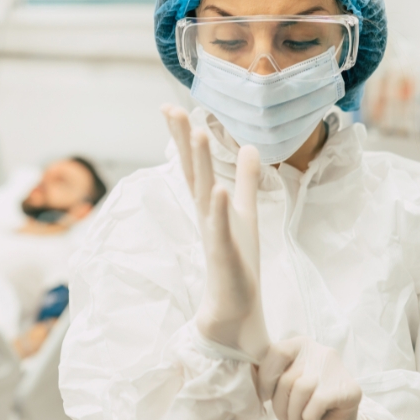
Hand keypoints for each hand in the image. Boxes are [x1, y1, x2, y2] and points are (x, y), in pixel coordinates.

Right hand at [162, 104, 270, 360]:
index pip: (194, 165)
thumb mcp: (245, 212)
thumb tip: (250, 146)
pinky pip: (220, 229)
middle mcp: (207, 216)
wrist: (236, 311)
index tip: (172, 108)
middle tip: (170, 110)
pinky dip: (218, 210)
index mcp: (210, 205)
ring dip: (200, 166)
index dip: (183, 138)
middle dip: (182, 142)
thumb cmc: (238, 263)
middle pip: (191, 172)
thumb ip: (245, 179)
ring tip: (197, 134)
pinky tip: (218, 190)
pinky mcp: (225, 256)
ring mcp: (214, 235)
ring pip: (204, 194)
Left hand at [256, 336, 362, 419]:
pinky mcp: (350, 389)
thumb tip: (249, 370)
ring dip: (293, 415)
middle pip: (288, 376)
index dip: (265, 378)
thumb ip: (270, 373)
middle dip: (280, 405)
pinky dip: (309, 418)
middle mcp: (320, 351)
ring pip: (301, 389)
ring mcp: (337, 369)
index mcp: (300, 345)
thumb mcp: (282, 385)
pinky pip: (317, 402)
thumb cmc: (303, 406)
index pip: (276, 352)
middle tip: (284, 419)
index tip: (265, 397)